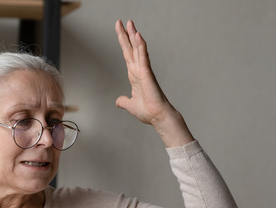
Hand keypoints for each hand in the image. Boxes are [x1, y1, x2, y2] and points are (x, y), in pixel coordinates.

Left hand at [115, 20, 193, 147]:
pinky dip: (140, 46)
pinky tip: (137, 36)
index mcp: (134, 75)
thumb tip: (118, 101)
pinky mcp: (147, 74)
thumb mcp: (130, 105)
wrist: (157, 117)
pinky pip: (143, 57)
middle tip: (122, 21)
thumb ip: (124, 101)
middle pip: (131, 49)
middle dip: (126, 35)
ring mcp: (143, 71)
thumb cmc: (148, 111)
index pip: (127, 55)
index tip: (120, 31)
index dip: (123, 43)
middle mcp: (138, 70)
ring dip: (133, 36)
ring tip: (130, 23)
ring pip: (137, 49)